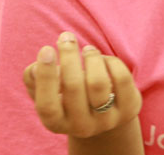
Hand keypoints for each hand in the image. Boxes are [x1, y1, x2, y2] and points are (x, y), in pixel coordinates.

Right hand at [23, 31, 141, 138]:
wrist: (104, 116)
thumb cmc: (68, 96)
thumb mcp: (47, 91)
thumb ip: (34, 79)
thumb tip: (37, 66)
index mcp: (56, 123)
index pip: (47, 104)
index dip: (45, 76)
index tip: (46, 48)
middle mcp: (81, 126)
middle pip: (74, 87)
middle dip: (68, 56)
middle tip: (66, 37)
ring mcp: (107, 120)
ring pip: (98, 82)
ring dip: (91, 58)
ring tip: (87, 50)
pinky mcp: (129, 109)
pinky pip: (121, 78)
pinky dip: (111, 62)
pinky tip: (104, 60)